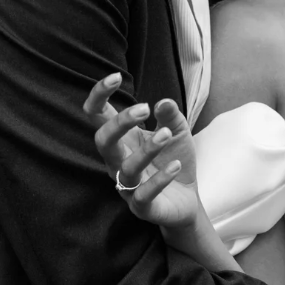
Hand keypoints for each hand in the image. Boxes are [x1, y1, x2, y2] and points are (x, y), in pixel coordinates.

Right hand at [81, 75, 199, 229]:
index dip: (99, 95)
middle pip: (102, 140)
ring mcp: (127, 186)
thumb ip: (171, 116)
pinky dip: (159, 179)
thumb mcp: (178, 133)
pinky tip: (175, 166)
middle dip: (120, 123)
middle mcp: (118, 161)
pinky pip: (143, 195)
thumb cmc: (174, 161)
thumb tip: (163, 102)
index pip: (97, 115)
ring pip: (125, 167)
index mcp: (122, 140)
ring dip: (146, 149)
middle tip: (145, 108)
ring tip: (167, 135)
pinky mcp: (142, 207)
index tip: (115, 77)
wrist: (187, 200)